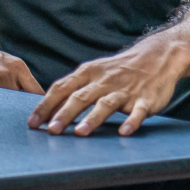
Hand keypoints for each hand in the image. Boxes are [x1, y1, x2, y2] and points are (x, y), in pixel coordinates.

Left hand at [28, 35, 189, 136]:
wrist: (157, 57)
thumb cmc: (117, 70)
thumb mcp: (93, 72)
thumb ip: (73, 89)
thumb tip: (47, 110)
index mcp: (87, 73)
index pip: (61, 88)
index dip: (46, 105)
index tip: (33, 123)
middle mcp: (104, 81)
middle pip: (80, 97)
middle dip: (64, 114)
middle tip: (51, 130)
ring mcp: (125, 90)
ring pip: (106, 104)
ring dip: (93, 118)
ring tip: (81, 132)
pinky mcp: (146, 99)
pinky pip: (138, 111)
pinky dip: (132, 121)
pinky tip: (125, 132)